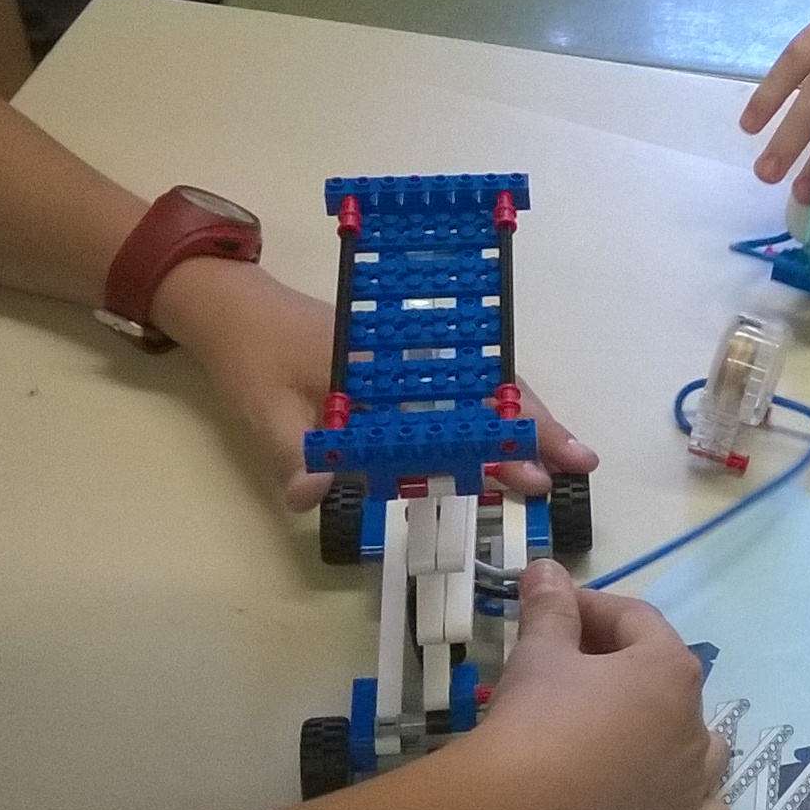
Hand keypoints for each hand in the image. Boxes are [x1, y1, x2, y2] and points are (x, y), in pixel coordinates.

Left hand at [151, 258, 599, 511]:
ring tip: (553, 464)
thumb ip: (295, 454)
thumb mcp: (264, 411)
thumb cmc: (252, 356)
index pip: (467, 402)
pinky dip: (486, 421)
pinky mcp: (399, 374)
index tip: (546, 466)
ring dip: (518, 428)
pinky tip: (503, 447)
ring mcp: (410, 365)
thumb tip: (313, 500)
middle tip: (578, 469)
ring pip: (481, 395)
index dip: (512, 434)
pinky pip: (456, 397)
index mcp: (391, 365)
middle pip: (492, 393)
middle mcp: (412, 360)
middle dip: (537, 431)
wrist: (231, 310)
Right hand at [469, 562, 731, 809]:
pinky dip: (692, 805)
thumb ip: (551, 607)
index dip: (592, 610)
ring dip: (669, 735)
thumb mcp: (538, 652)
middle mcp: (696, 726)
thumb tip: (547, 569)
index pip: (637, 623)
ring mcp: (694, 787)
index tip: (555, 612)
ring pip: (701, 750)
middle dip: (624, 671)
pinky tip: (664, 802)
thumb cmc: (534, 721)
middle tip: (567, 671)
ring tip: (621, 736)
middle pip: (667, 684)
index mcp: (671, 671)